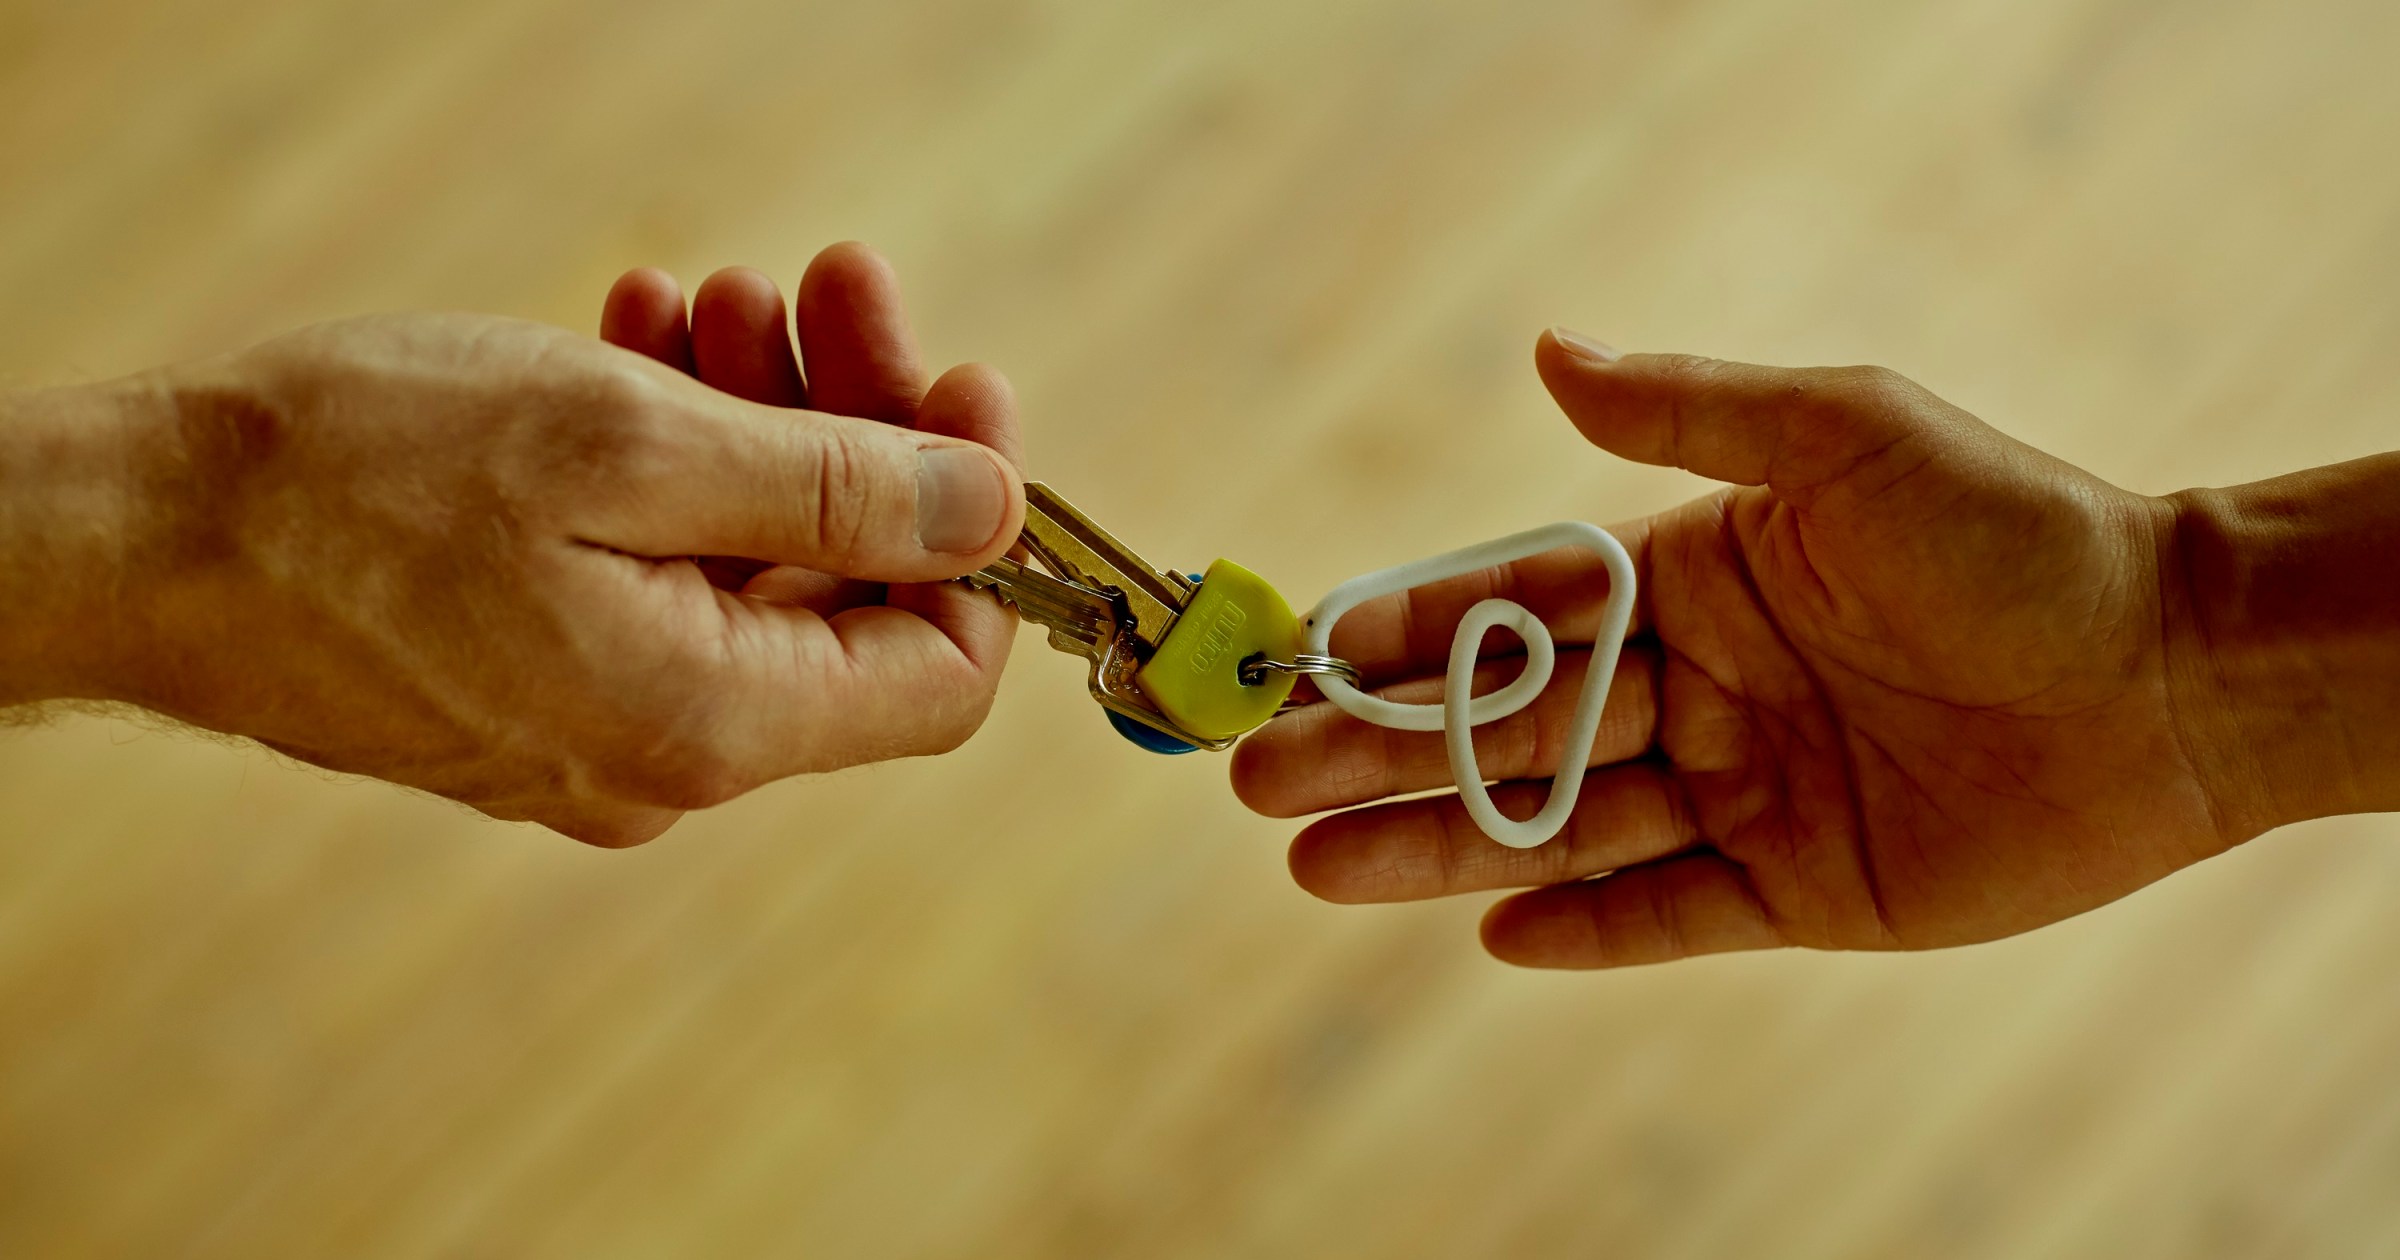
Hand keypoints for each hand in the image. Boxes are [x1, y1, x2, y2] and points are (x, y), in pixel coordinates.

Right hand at [1, 248, 1022, 845]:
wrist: (133, 537)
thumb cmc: (349, 484)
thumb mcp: (623, 443)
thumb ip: (835, 488)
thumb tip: (992, 512)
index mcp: (711, 723)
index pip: (942, 671)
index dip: (977, 529)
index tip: (961, 387)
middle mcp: (668, 756)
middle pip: (846, 595)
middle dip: (855, 424)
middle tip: (824, 286)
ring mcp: (599, 727)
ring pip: (748, 566)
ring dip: (759, 417)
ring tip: (711, 299)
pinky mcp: (537, 683)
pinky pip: (657, 574)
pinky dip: (673, 460)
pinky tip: (641, 343)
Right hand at [1233, 332, 2241, 967]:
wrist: (2173, 675)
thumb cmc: (2013, 532)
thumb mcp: (1846, 435)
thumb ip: (1689, 411)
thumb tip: (1548, 351)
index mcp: (1692, 573)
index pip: (1510, 605)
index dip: (1401, 628)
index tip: (1298, 647)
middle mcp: (1700, 681)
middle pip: (1504, 724)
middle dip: (1377, 747)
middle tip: (1256, 774)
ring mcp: (1744, 788)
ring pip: (1558, 824)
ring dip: (1436, 844)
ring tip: (1314, 863)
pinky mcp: (1802, 887)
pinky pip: (1667, 914)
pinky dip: (1581, 929)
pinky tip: (1486, 933)